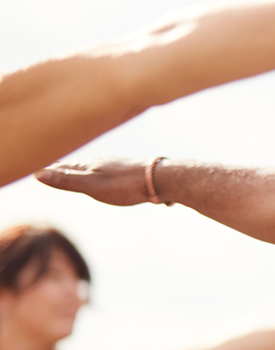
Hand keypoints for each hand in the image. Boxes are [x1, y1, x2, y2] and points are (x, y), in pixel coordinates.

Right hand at [32, 157, 153, 205]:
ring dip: (82, 169)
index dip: (50, 169)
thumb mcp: (92, 186)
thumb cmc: (126, 184)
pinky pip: (109, 173)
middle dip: (63, 167)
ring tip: (75, 170)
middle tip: (50, 166)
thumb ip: (67, 181)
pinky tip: (108, 176)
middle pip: (77, 165)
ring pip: (94, 167)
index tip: (37, 167)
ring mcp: (116, 166)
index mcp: (89, 166)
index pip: (63, 167)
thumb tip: (38, 173)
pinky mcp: (131, 173)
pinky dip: (100, 174)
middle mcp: (101, 163)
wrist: (162, 179)